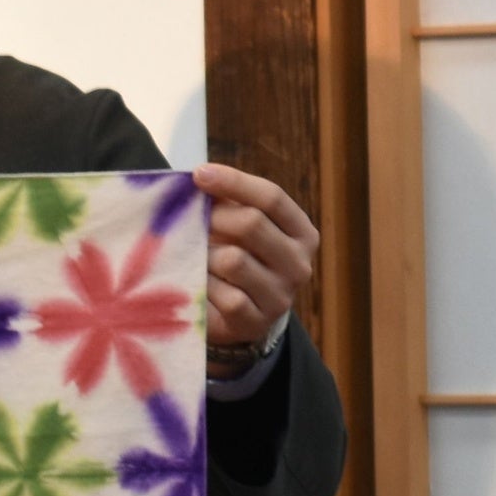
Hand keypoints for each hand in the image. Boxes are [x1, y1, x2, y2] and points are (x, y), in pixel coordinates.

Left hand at [196, 163, 318, 370]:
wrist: (244, 316)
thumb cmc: (242, 258)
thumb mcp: (244, 228)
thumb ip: (232, 203)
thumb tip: (201, 178)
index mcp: (302, 233)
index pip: (272, 197)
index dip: (234, 181)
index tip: (200, 174)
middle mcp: (299, 264)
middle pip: (252, 224)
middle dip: (214, 216)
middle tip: (193, 218)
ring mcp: (280, 296)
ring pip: (233, 260)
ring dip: (206, 253)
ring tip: (198, 255)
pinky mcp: (255, 322)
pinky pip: (224, 296)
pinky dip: (205, 285)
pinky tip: (199, 282)